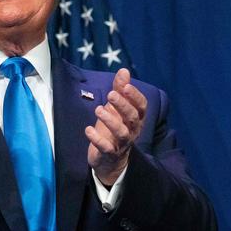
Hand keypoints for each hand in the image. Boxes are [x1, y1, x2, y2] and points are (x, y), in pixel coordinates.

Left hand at [85, 68, 146, 185]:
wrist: (110, 160)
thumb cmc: (114, 128)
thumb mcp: (116, 108)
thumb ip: (119, 89)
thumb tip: (124, 70)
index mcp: (135, 118)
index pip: (141, 107)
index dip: (135, 96)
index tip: (125, 86)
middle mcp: (132, 130)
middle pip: (132, 118)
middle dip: (122, 105)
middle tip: (110, 94)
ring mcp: (121, 143)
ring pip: (121, 132)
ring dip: (110, 120)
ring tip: (98, 109)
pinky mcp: (109, 153)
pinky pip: (106, 148)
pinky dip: (98, 139)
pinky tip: (88, 130)